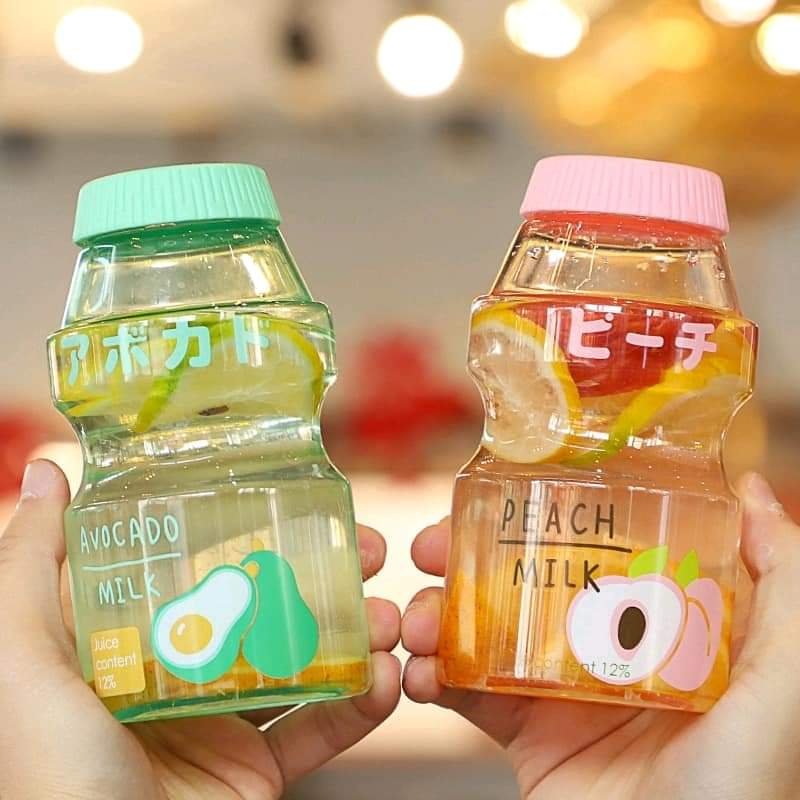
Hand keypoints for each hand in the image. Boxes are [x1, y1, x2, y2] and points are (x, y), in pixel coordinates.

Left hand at [0, 460, 400, 799]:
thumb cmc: (50, 780)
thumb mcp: (23, 663)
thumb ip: (30, 567)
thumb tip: (49, 468)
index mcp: (126, 641)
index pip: (200, 564)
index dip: (255, 528)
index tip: (307, 503)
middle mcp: (174, 675)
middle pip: (262, 606)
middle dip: (324, 574)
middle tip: (371, 551)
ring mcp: (217, 724)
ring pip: (300, 662)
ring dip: (356, 635)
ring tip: (391, 618)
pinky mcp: (253, 772)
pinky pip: (316, 729)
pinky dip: (358, 706)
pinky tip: (384, 680)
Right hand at [403, 473, 796, 799]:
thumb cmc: (742, 789)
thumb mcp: (782, 683)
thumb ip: (782, 585)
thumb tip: (749, 489)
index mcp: (658, 623)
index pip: (593, 544)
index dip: (540, 510)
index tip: (495, 488)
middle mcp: (606, 646)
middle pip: (524, 577)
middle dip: (467, 553)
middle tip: (432, 544)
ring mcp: (560, 690)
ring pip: (485, 626)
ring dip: (437, 610)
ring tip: (415, 617)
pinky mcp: (525, 736)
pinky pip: (468, 692)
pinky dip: (432, 674)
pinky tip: (418, 671)